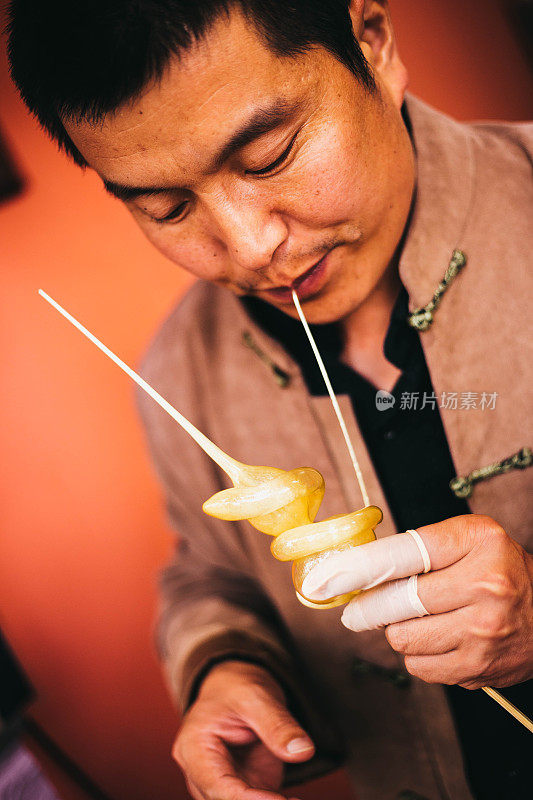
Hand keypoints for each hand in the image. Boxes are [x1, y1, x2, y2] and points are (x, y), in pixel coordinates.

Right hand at [173, 660, 314, 799]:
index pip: (216, 785)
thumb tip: (303, 751)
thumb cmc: (237, 689)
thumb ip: (277, 725)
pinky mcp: (243, 788)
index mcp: (193, 748)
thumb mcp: (257, 697)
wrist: (235, 688)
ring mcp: (222, 783)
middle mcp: (201, 772)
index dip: (247, 799)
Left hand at [304, 515, 532, 688]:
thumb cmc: (503, 569)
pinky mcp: (478, 669)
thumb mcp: (471, 537)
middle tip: (355, 608)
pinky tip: (434, 638)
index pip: (400, 556)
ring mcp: (482, 634)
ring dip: (396, 630)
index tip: (324, 579)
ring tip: (413, 619)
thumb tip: (359, 567)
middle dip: (366, 608)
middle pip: (395, 604)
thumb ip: (419, 546)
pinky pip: (420, 667)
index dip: (355, 569)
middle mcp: (483, 588)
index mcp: (477, 545)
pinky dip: (416, 654)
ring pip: (402, 639)